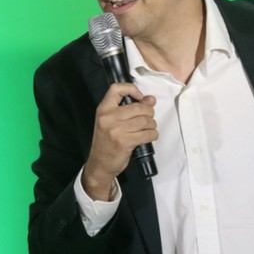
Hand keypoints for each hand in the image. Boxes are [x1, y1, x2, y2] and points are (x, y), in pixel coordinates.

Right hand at [83, 83, 157, 199]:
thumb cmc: (107, 141)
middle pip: (138, 107)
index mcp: (103, 109)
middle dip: (149, 112)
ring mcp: (116, 130)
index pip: (116, 89)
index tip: (140, 97)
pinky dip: (153, 134)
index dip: (132, 89)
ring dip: (152, 125)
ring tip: (149, 128)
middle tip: (148, 118)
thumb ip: (130, 108)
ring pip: (145, 121)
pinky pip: (147, 134)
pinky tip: (150, 136)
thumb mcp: (113, 121)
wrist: (100, 164)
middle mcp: (108, 117)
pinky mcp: (124, 142)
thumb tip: (151, 99)